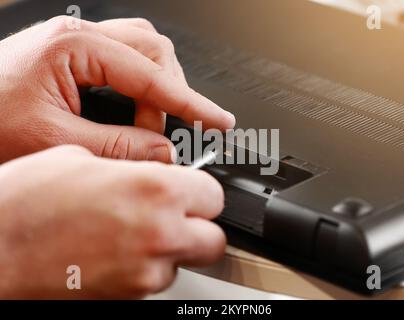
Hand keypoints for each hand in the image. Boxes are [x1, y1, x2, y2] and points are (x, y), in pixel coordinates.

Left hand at [0, 16, 234, 162]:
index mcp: (73, 47)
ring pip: (144, 50)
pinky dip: (141, 86)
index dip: (191, 102)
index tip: (219, 120)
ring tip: (148, 125)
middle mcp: (78, 36)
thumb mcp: (55, 141)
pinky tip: (133, 110)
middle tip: (165, 134)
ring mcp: (78, 44)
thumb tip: (163, 150)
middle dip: (171, 94)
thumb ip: (118, 146)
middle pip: (155, 50)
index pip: (152, 74)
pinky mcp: (76, 57)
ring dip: (158, 88)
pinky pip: (127, 59)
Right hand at [0, 146, 225, 298]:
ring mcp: (144, 273)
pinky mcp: (127, 298)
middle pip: (213, 239)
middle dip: (198, 227)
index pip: (214, 195)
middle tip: (175, 217)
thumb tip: (149, 170)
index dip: (200, 192)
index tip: (189, 191)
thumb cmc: (24, 203)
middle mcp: (158, 234)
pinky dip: (144, 268)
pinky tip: (114, 252)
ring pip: (183, 263)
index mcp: (154, 189)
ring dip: (168, 250)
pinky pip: (154, 282)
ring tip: (132, 234)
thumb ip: (131, 166)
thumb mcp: (82, 159)